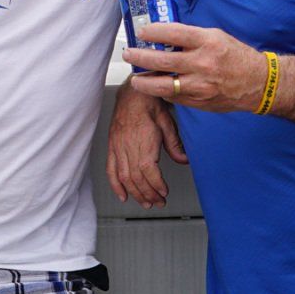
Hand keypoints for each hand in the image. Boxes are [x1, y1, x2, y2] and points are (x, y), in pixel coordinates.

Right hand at [106, 80, 186, 208]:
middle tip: (158, 202)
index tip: (164, 191)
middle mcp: (128, 144)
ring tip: (145, 202)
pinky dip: (115, 185)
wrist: (133, 91)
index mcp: (143, 139)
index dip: (155, 184)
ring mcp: (117, 146)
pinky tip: (122, 195)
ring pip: (124, 177)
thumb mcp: (167, 122)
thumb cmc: (150, 104)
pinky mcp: (112, 146)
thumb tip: (184, 159)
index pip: (148, 170)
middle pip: (136, 177)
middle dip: (148, 194)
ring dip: (135, 193)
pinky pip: (110, 169)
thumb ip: (174, 143)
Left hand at [122, 21, 263, 113]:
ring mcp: (200, 85)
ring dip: (144, 82)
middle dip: (140, 57)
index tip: (141, 32)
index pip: (173, 33)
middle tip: (129, 54)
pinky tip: (155, 87)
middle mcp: (203, 63)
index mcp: (207, 42)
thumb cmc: (235, 56)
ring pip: (163, 85)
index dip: (153, 32)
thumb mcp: (216, 37)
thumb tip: (163, 36)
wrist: (258, 83)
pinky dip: (162, 92)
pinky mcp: (199, 101)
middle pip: (162, 60)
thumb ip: (191, 37)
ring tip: (135, 78)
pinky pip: (173, 97)